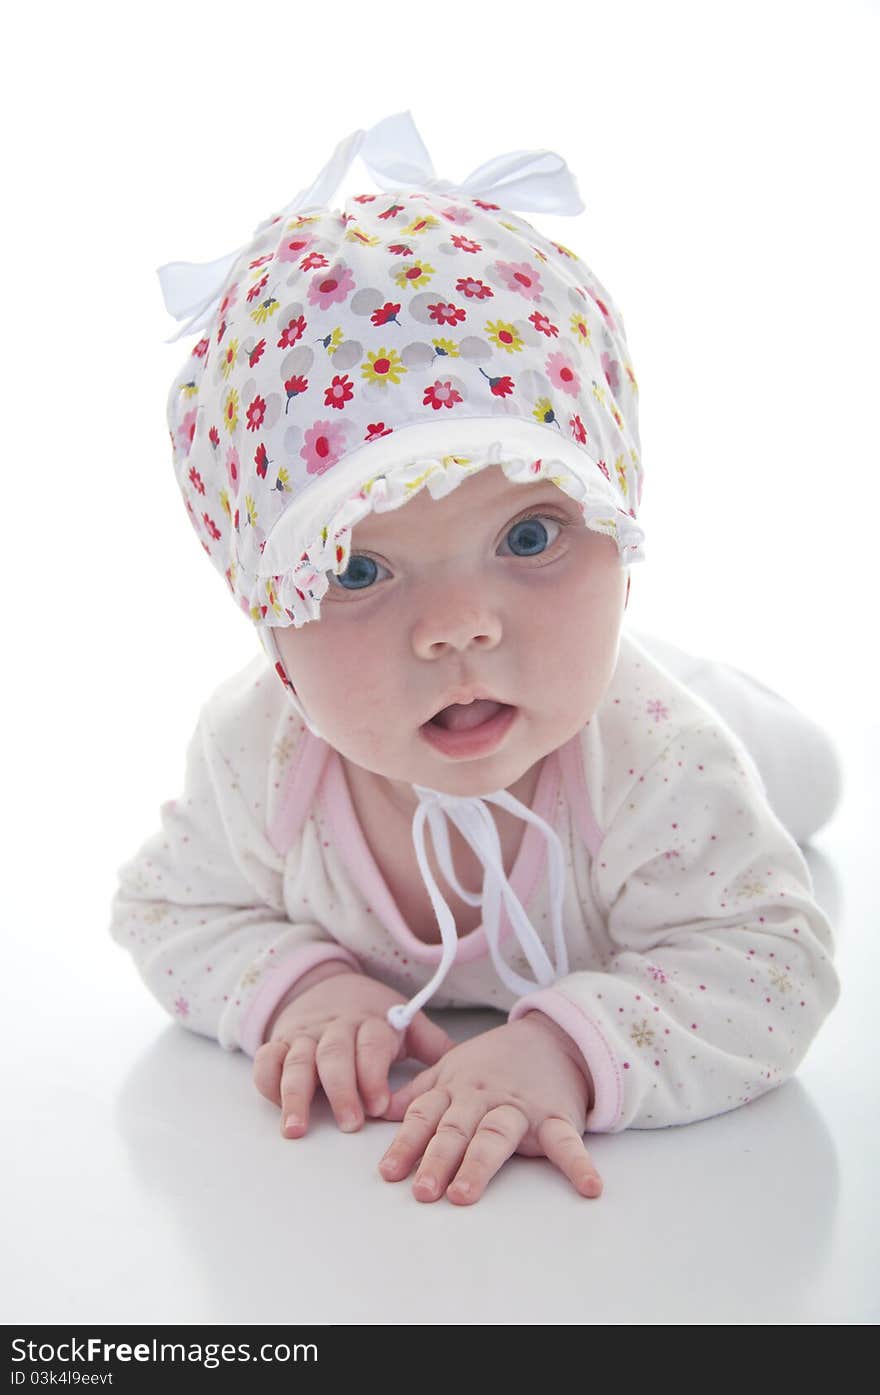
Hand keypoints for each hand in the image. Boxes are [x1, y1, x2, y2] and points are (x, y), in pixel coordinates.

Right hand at [252, 967, 455, 1138]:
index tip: (381, 1105)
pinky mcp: (279, 1043)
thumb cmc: (372, 1018)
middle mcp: (335, 1028)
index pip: (371, 1045)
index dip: (374, 1074)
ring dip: (295, 1094)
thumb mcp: (404, 1024)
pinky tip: (275, 1107)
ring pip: (298, 1060)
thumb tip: (467, 1066)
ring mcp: (304, 1036)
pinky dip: (267, 1082)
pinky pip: (267, 1060)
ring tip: (297, 1128)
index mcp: (371, 1023)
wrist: (326, 987)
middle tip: (350, 1123)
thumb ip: (431, 1045)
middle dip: (341, 1089)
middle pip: (334, 1055)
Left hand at [377, 1012, 601, 1204]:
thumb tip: (381, 1114)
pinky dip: (578, 1164)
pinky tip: (588, 1187)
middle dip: (436, 1159)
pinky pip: (566, 1142)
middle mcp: (482, 1098)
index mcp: (455, 1089)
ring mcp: (520, 1108)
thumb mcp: (451, 1068)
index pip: (424, 1116)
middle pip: (456, 1129)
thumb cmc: (494, 1062)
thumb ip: (418, 1094)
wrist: (551, 1037)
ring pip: (496, 1134)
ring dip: (479, 1164)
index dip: (405, 1144)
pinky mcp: (555, 1117)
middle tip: (422, 1191)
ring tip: (464, 1194)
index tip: (389, 1173)